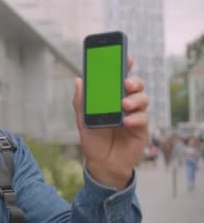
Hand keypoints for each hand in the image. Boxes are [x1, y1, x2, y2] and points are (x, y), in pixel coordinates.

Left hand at [72, 56, 148, 189]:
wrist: (101, 164)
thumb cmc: (93, 139)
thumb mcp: (83, 119)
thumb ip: (81, 101)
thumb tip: (79, 80)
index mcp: (111, 98)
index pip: (119, 79)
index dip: (124, 67)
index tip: (126, 58)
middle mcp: (125, 104)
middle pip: (136, 86)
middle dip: (133, 81)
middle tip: (126, 83)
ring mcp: (135, 115)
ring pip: (143, 99)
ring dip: (135, 99)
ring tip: (124, 105)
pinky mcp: (141, 129)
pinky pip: (143, 119)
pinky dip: (136, 118)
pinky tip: (127, 122)